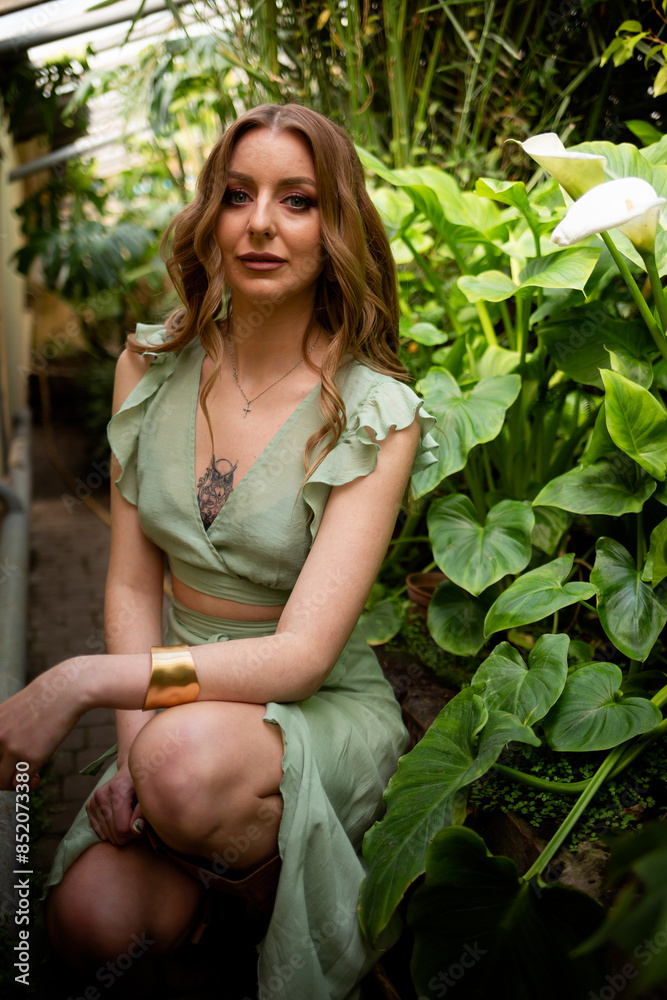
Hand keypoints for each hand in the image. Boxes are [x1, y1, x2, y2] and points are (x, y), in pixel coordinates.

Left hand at [0, 661, 84, 789]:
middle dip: (3, 777)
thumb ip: (3, 730)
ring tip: (28, 780)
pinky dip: (28, 785)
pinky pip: (21, 782)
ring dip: (13, 784)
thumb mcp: (13, 710)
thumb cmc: (45, 698)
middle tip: (16, 777)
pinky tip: (36, 779)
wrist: (67, 691)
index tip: (7, 764)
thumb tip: (6, 751)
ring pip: (2, 780)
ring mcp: (13, 747)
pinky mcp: (31, 756)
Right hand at [87, 764, 145, 846]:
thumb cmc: (143, 783)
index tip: (143, 826)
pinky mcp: (89, 805)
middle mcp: (102, 795)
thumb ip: (144, 812)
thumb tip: (137, 829)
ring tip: (130, 820)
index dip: (136, 832)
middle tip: (138, 824)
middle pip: (115, 834)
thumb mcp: (149, 794)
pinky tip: (119, 820)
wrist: (129, 770)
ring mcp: (93, 800)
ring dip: (120, 834)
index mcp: (117, 790)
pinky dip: (111, 831)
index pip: (123, 828)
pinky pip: (99, 832)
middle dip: (129, 835)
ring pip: (107, 836)